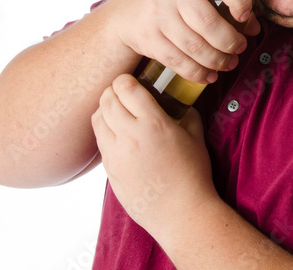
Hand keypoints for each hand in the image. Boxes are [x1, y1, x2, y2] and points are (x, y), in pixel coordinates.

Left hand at [91, 74, 218, 239]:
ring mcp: (115, 154)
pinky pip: (100, 140)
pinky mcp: (109, 170)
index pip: (126, 87)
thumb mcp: (195, 135)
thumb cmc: (192, 175)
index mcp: (153, 123)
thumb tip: (175, 98)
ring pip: (97, 118)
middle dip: (114, 91)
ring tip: (118, 112)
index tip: (133, 81)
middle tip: (124, 92)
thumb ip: (184, 111)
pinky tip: (119, 134)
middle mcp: (129, 136)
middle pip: (107, 99)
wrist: (181, 213)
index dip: (126, 79)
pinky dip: (105, 130)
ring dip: (106, 110)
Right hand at [107, 0, 260, 82]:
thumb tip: (253, 27)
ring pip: (195, 47)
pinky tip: (208, 75)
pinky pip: (179, 62)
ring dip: (217, 61)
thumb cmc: (171, 0)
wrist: (125, 13)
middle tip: (239, 49)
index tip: (245, 16)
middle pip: (209, 23)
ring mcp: (158, 15)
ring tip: (227, 64)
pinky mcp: (148, 39)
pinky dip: (198, 73)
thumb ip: (225, 2)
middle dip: (230, 42)